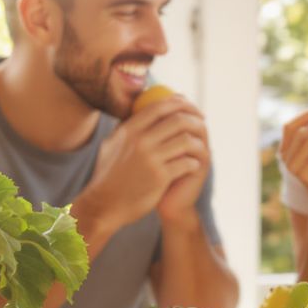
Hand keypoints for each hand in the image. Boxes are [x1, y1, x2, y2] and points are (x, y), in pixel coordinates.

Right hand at [79, 95, 207, 229]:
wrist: (105, 205)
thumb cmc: (109, 175)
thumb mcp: (111, 145)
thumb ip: (126, 127)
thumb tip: (140, 107)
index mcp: (129, 130)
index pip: (159, 107)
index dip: (179, 103)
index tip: (189, 106)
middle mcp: (140, 141)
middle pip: (177, 120)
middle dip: (195, 119)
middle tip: (202, 124)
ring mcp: (151, 159)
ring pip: (186, 141)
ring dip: (197, 142)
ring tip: (200, 147)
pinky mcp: (160, 177)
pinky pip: (186, 163)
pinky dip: (193, 162)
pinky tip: (193, 165)